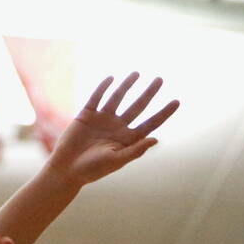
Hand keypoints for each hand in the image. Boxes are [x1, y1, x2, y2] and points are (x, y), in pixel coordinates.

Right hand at [45, 73, 178, 187]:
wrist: (66, 169)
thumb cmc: (92, 170)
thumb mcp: (116, 161)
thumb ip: (135, 150)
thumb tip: (155, 139)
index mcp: (128, 139)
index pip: (150, 123)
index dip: (164, 112)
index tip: (177, 101)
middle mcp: (117, 127)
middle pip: (138, 106)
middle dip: (149, 93)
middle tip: (160, 79)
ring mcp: (102, 119)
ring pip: (118, 98)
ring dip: (127, 85)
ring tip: (137, 73)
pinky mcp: (86, 115)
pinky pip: (96, 98)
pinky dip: (103, 88)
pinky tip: (111, 78)